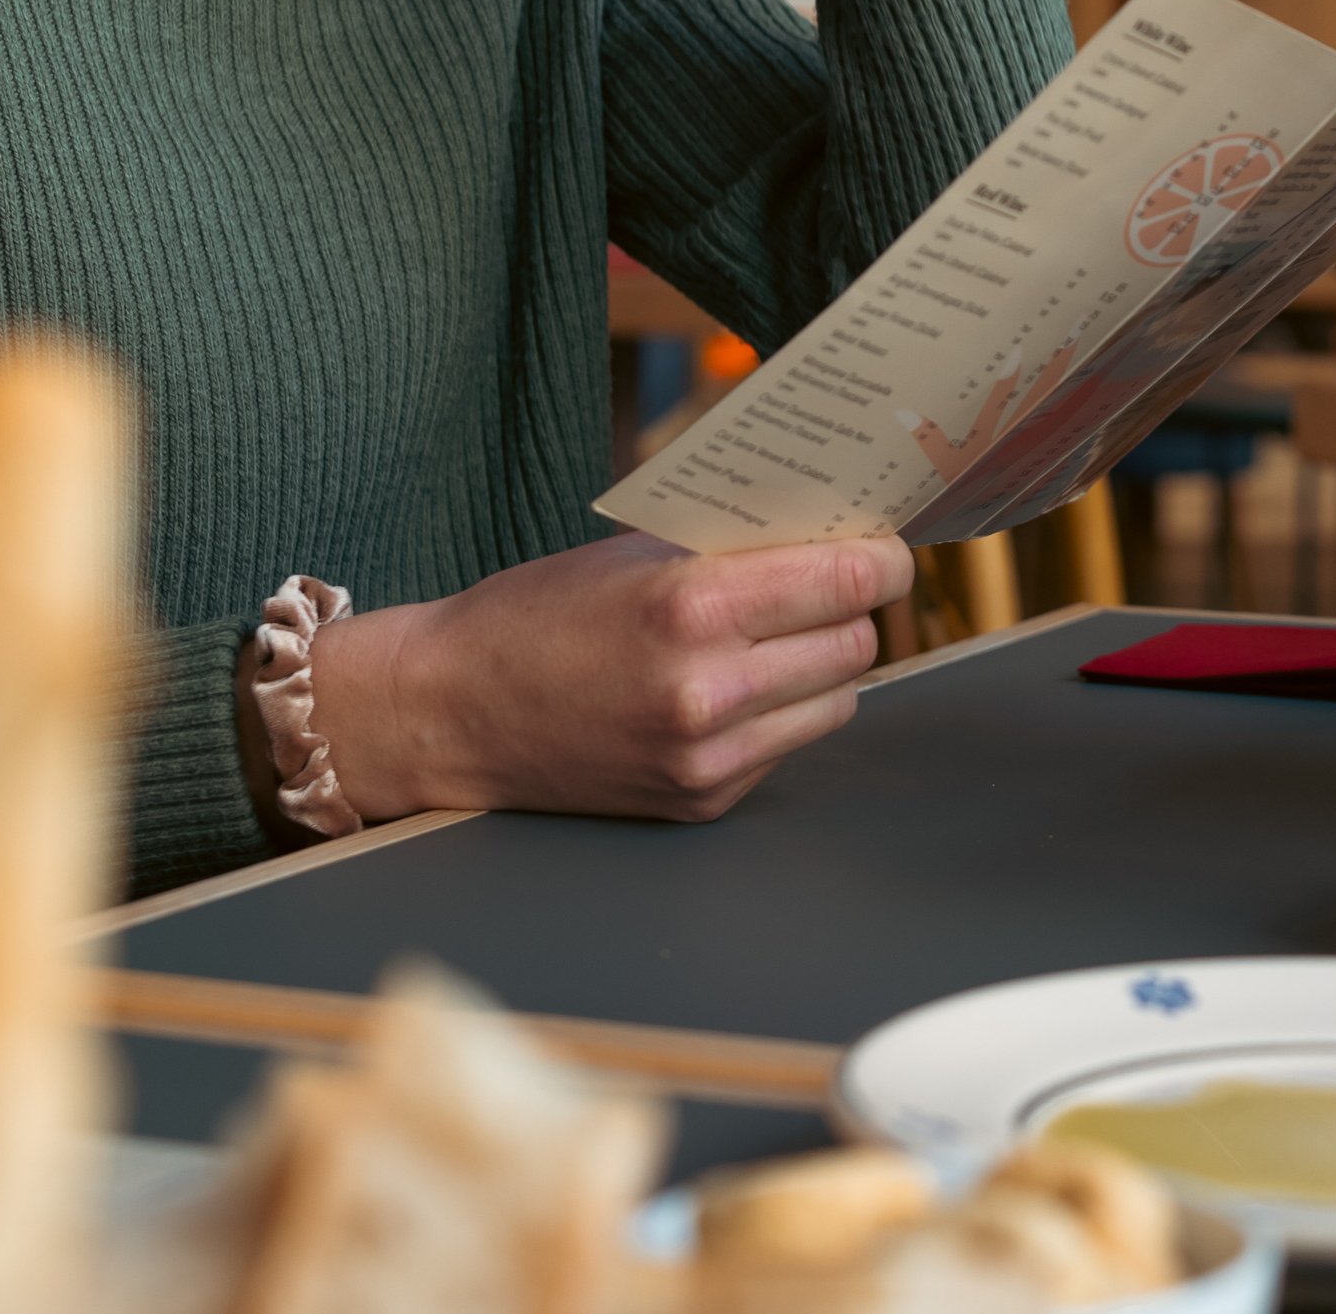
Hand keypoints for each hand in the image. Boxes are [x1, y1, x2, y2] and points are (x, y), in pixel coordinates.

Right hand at [310, 533, 910, 823]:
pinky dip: (776, 716)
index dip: (882, 558)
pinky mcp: (701, 801)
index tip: (885, 547)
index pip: (849, 582)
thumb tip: (833, 534)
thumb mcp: (635, 554)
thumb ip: (735, 549)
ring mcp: (707, 758)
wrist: (450, 713)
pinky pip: (786, 746)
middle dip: (850, 610)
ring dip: (822, 668)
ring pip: (838, 701)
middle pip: (857, 643)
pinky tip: (728, 692)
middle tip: (825, 588)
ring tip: (775, 641)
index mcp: (692, 608)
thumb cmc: (536, 616)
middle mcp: (709, 690)